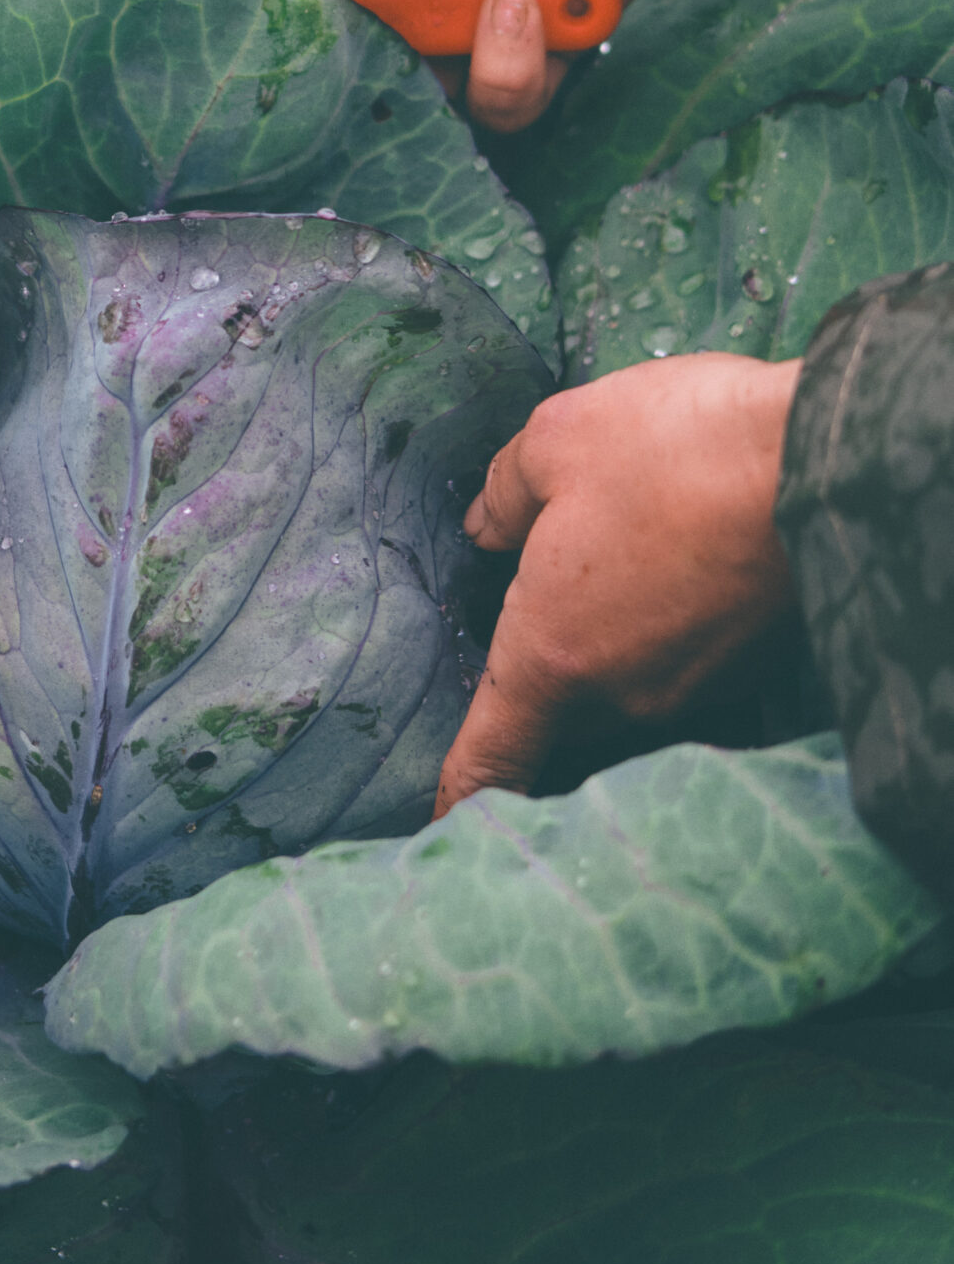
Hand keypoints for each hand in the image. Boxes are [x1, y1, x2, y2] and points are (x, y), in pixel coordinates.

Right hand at [262, 0, 856, 129]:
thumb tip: (240, 49)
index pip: (302, 45)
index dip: (305, 80)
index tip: (306, 98)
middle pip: (370, 92)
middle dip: (392, 87)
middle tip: (412, 59)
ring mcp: (474, 22)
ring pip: (444, 111)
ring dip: (476, 66)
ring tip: (506, 4)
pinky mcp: (546, 42)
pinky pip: (512, 105)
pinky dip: (522, 63)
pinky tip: (537, 2)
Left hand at [434, 353, 801, 815]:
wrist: (822, 459)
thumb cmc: (678, 450)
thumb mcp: (558, 441)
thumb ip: (505, 496)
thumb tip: (486, 526)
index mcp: (553, 656)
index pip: (490, 762)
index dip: (458, 798)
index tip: (441, 822)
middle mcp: (623, 697)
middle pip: (558, 732)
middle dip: (535, 711)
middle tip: (523, 660)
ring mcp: (696, 692)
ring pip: (625, 703)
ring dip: (607, 671)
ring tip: (606, 602)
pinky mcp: (752, 670)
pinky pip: (683, 679)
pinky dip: (665, 649)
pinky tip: (673, 589)